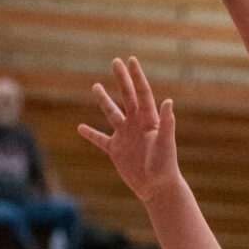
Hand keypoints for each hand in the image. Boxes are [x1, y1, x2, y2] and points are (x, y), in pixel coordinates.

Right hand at [80, 56, 181, 206]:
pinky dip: (90, 134)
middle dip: (122, 79)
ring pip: (112, 113)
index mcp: (149, 120)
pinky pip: (100, 139)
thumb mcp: (166, 143)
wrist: (157, 188)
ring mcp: (125, 136)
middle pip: (127, 96)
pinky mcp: (116, 150)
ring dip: (104, 100)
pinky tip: (80, 127)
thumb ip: (167, 123)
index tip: (131, 60)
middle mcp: (136, 124)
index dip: (136, 76)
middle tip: (115, 61)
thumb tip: (168, 101)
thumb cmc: (165, 166)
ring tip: (95, 86)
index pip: (142, 93)